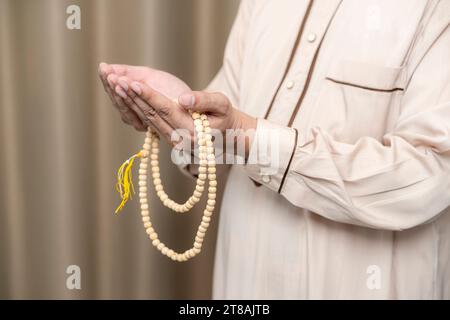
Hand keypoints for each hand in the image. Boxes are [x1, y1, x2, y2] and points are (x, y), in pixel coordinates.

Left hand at [99, 62, 256, 156]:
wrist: (229, 136)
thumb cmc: (226, 117)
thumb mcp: (222, 105)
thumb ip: (205, 101)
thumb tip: (184, 98)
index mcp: (192, 131)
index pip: (166, 110)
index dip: (149, 96)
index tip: (134, 82)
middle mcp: (180, 139)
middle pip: (152, 115)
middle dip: (134, 97)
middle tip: (117, 80)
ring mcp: (172, 141)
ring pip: (147, 120)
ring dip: (131, 103)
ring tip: (118, 85)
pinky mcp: (168, 138)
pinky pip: (149, 123)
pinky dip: (137, 109)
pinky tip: (127, 96)